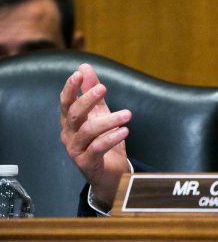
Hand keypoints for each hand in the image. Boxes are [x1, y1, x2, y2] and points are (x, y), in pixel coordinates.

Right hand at [59, 63, 131, 207]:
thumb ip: (91, 92)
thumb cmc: (102, 141)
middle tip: (103, 88)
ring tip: (127, 114)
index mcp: (71, 122)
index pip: (66, 102)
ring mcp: (76, 150)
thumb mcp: (99, 113)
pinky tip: (125, 130)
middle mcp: (69, 135)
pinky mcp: (87, 163)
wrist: (110, 174)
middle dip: (87, 99)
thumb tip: (84, 67)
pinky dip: (111, 138)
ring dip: (109, 120)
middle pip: (73, 114)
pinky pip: (97, 148)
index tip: (78, 74)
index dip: (70, 88)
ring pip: (88, 131)